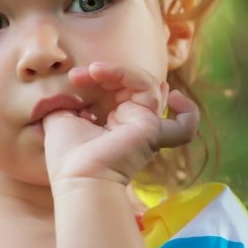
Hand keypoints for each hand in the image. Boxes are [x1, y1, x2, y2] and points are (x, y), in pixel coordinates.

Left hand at [42, 61, 198, 185]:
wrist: (76, 176)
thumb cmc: (67, 156)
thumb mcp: (61, 118)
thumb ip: (68, 101)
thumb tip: (69, 88)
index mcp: (115, 123)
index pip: (121, 89)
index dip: (101, 76)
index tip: (74, 78)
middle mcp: (134, 125)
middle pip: (135, 85)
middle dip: (109, 72)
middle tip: (79, 76)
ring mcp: (146, 127)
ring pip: (149, 86)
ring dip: (121, 72)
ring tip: (95, 71)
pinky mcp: (152, 130)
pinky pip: (184, 122)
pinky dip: (186, 108)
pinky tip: (169, 92)